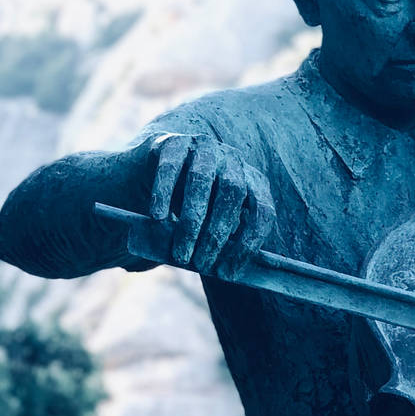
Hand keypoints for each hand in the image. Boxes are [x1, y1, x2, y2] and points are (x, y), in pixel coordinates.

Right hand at [143, 133, 273, 274]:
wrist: (152, 172)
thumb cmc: (189, 208)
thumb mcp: (211, 224)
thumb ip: (222, 241)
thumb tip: (228, 274)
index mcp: (252, 181)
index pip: (262, 211)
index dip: (249, 243)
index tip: (228, 272)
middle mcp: (233, 160)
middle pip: (232, 194)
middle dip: (216, 234)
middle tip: (200, 264)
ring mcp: (205, 146)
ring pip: (202, 181)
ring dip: (191, 220)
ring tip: (179, 252)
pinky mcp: (174, 142)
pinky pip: (170, 167)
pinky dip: (164, 193)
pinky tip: (158, 217)